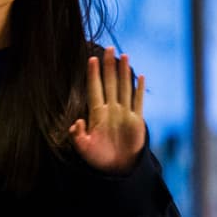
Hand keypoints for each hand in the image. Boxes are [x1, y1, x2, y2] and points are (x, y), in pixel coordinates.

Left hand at [69, 47, 146, 172]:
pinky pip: (138, 102)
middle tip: (109, 48)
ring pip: (124, 88)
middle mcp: (111, 110)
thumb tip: (76, 122)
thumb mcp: (84, 148)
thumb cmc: (98, 159)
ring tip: (123, 56)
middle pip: (110, 83)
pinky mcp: (136, 121)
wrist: (116, 169)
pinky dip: (139, 89)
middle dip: (109, 66)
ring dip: (124, 72)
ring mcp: (124, 114)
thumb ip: (77, 136)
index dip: (93, 74)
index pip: (95, 89)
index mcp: (97, 114)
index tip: (91, 59)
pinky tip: (140, 76)